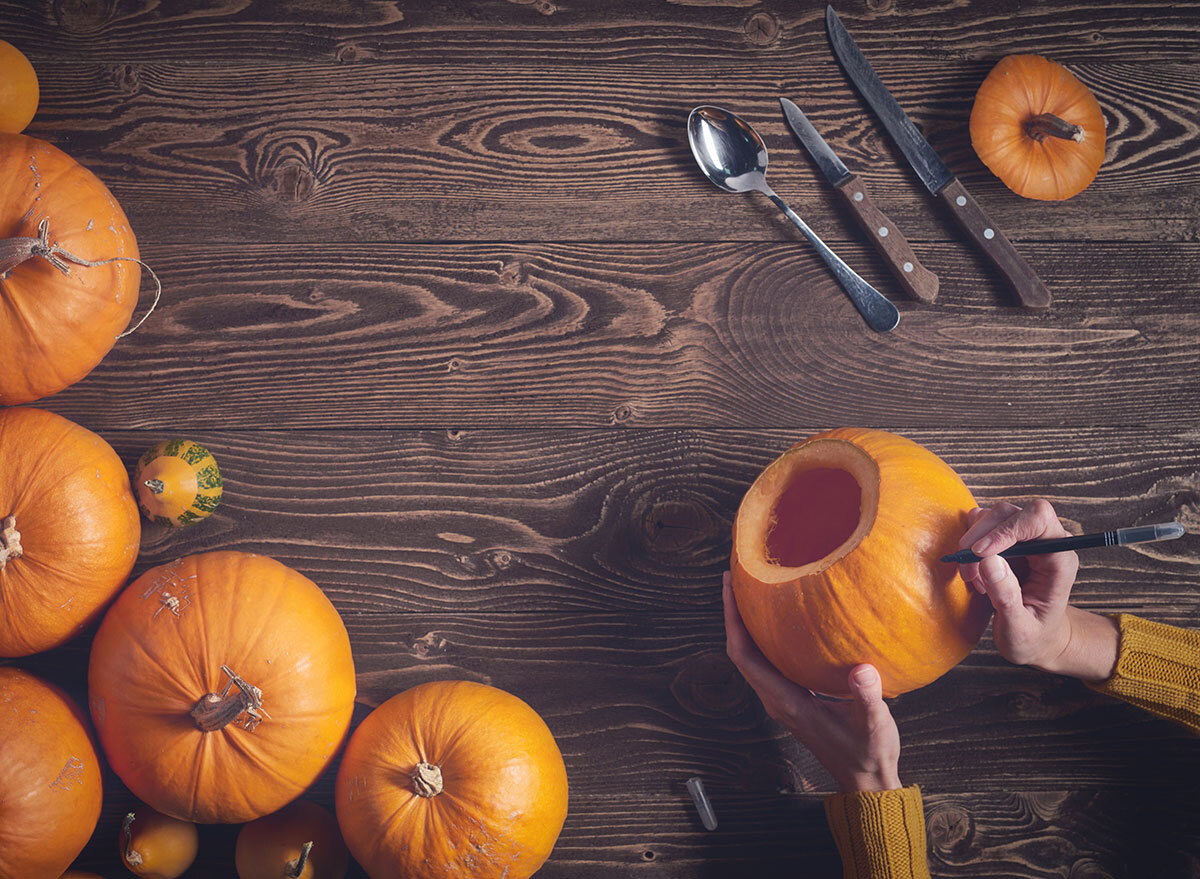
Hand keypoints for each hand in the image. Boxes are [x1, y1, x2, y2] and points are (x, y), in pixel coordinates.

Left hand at [723, 572, 900, 792]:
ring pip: (753, 655)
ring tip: (753, 589)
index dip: (732, 620)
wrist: (867, 782)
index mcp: (785, 702)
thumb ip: (867, 698)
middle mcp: (776, 699)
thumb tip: (862, 669)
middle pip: (741, 650)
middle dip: (735, 613)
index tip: (729, 586)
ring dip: (748, 624)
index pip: (744, 656)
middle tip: (736, 576)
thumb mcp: (874, 726)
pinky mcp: (794, 697)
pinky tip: (782, 617)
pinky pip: (770, 661)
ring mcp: (783, 698)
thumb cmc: (868, 755)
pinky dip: (767, 636)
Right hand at [958, 500, 1116, 681]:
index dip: (1006, 529)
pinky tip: (975, 570)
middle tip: (967, 571)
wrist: (1037, 640)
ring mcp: (1027, 539)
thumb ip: (1006, 596)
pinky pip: (985, 525)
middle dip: (981, 537)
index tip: (980, 553)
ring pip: (994, 516)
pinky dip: (971, 543)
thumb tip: (988, 560)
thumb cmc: (1033, 638)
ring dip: (973, 541)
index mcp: (1059, 560)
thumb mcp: (1019, 628)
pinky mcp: (1009, 541)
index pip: (1038, 518)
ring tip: (972, 575)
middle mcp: (1047, 542)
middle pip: (1010, 513)